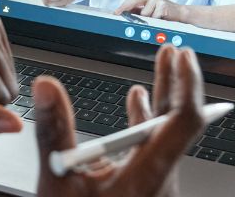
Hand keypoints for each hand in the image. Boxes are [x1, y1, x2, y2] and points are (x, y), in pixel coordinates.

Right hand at [33, 45, 204, 196]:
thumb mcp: (58, 179)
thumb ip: (53, 131)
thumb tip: (47, 88)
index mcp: (148, 175)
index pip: (184, 121)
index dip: (188, 85)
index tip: (183, 59)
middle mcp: (159, 177)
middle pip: (179, 121)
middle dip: (178, 81)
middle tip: (177, 51)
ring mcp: (154, 181)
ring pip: (167, 132)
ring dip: (164, 95)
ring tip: (165, 63)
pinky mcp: (143, 184)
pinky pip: (154, 145)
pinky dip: (146, 118)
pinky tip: (136, 99)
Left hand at [114, 0, 182, 20]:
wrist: (180, 13)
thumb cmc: (163, 12)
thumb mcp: (149, 10)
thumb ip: (138, 10)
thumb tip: (124, 13)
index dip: (123, 5)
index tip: (116, 12)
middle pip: (133, 0)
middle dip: (125, 8)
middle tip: (118, 14)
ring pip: (144, 13)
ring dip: (147, 19)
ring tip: (155, 18)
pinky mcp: (163, 5)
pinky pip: (153, 17)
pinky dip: (155, 21)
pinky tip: (160, 18)